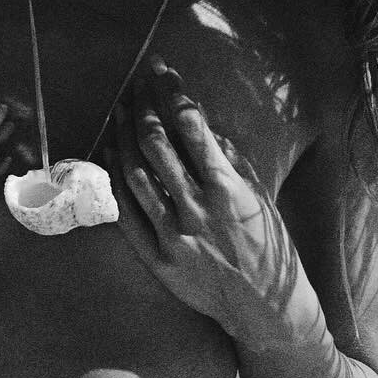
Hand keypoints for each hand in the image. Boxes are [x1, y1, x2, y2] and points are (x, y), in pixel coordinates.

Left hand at [104, 60, 303, 337]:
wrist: (264, 307)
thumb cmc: (267, 245)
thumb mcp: (258, 196)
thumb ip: (229, 159)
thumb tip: (200, 123)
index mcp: (228, 189)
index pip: (190, 126)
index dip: (171, 91)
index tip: (160, 69)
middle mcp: (197, 209)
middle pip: (156, 144)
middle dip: (142, 105)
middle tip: (135, 83)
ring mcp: (173, 235)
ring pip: (135, 175)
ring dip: (123, 137)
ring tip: (119, 111)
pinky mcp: (158, 258)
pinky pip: (126, 213)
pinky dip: (115, 180)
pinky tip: (110, 155)